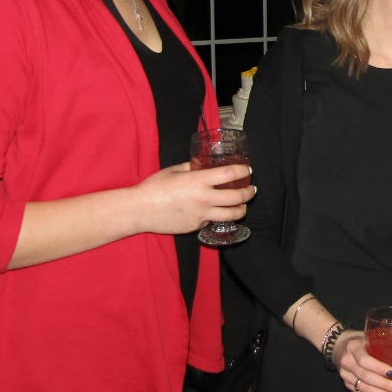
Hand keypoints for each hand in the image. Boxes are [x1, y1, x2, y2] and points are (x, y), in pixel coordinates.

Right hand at [129, 162, 253, 234]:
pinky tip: (216, 212)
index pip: (230, 174)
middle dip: (249, 193)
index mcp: (198, 180)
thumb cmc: (154, 187)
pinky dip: (218, 216)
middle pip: (238, 197)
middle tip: (251, 189)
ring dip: (241, 209)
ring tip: (243, 205)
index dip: (243, 171)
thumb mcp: (174, 170)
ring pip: (232, 215)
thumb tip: (201, 166)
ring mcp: (201, 215)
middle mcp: (204, 198)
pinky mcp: (196, 226)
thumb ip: (191, 167)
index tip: (248, 170)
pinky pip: (213, 221)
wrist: (140, 210)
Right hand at [334, 332, 391, 391]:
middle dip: (384, 386)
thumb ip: (382, 344)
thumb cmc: (360, 340)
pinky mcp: (346, 384)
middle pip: (365, 377)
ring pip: (363, 389)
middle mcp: (346, 361)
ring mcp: (345, 375)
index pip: (365, 360)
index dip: (379, 368)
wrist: (338, 345)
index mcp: (353, 347)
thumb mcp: (368, 336)